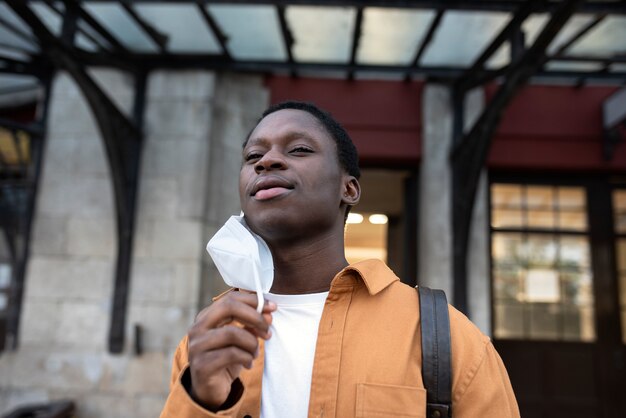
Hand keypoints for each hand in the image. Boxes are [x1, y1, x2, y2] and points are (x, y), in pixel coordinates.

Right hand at [187, 291, 275, 409]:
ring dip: (252, 343)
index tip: (272, 307)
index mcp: (206, 317)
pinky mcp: (202, 365)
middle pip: (228, 307)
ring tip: (255, 353)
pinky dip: (246, 358)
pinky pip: (232, 354)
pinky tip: (248, 363)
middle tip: (267, 330)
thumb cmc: (225, 360)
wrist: (209, 390)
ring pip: (232, 333)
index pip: (230, 298)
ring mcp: (197, 346)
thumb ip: (251, 324)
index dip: (254, 300)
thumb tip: (269, 314)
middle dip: (254, 316)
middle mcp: (198, 328)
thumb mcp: (240, 339)